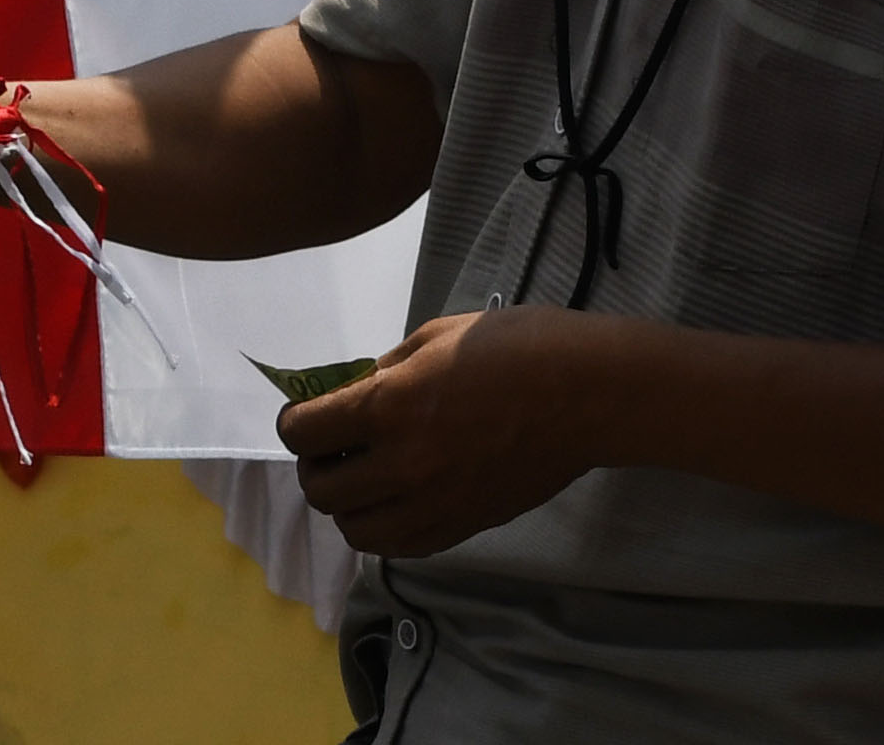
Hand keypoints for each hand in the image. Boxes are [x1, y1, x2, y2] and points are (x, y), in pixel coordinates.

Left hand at [280, 306, 610, 555]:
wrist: (589, 394)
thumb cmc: (514, 347)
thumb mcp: (434, 337)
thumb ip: (383, 372)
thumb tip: (351, 395)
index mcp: (389, 407)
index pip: (304, 434)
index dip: (294, 422)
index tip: (303, 414)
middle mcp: (404, 464)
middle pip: (321, 491)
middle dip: (314, 466)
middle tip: (331, 446)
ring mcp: (436, 503)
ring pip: (356, 531)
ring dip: (347, 505)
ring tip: (363, 478)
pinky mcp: (466, 525)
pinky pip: (402, 546)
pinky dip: (385, 529)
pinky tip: (396, 500)